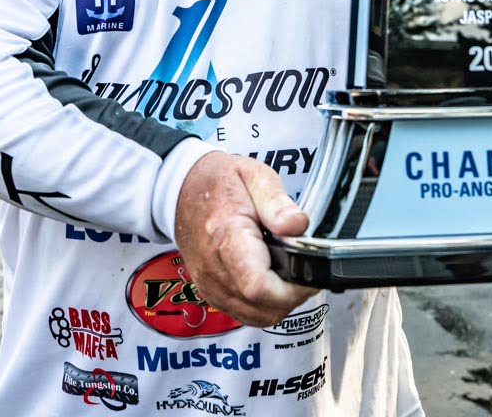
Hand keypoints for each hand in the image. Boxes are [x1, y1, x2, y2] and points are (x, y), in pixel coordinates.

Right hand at [172, 151, 317, 326]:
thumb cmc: (219, 182)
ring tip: (290, 272)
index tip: (309, 269)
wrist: (182, 190)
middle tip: (305, 267)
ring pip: (259, 316)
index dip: (293, 287)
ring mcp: (211, 285)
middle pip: (264, 306)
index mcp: (227, 236)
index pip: (258, 285)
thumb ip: (277, 202)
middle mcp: (214, 268)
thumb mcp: (253, 175)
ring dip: (282, 302)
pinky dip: (266, 305)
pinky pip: (246, 314)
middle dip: (294, 294)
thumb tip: (298, 226)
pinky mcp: (212, 293)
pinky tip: (273, 280)